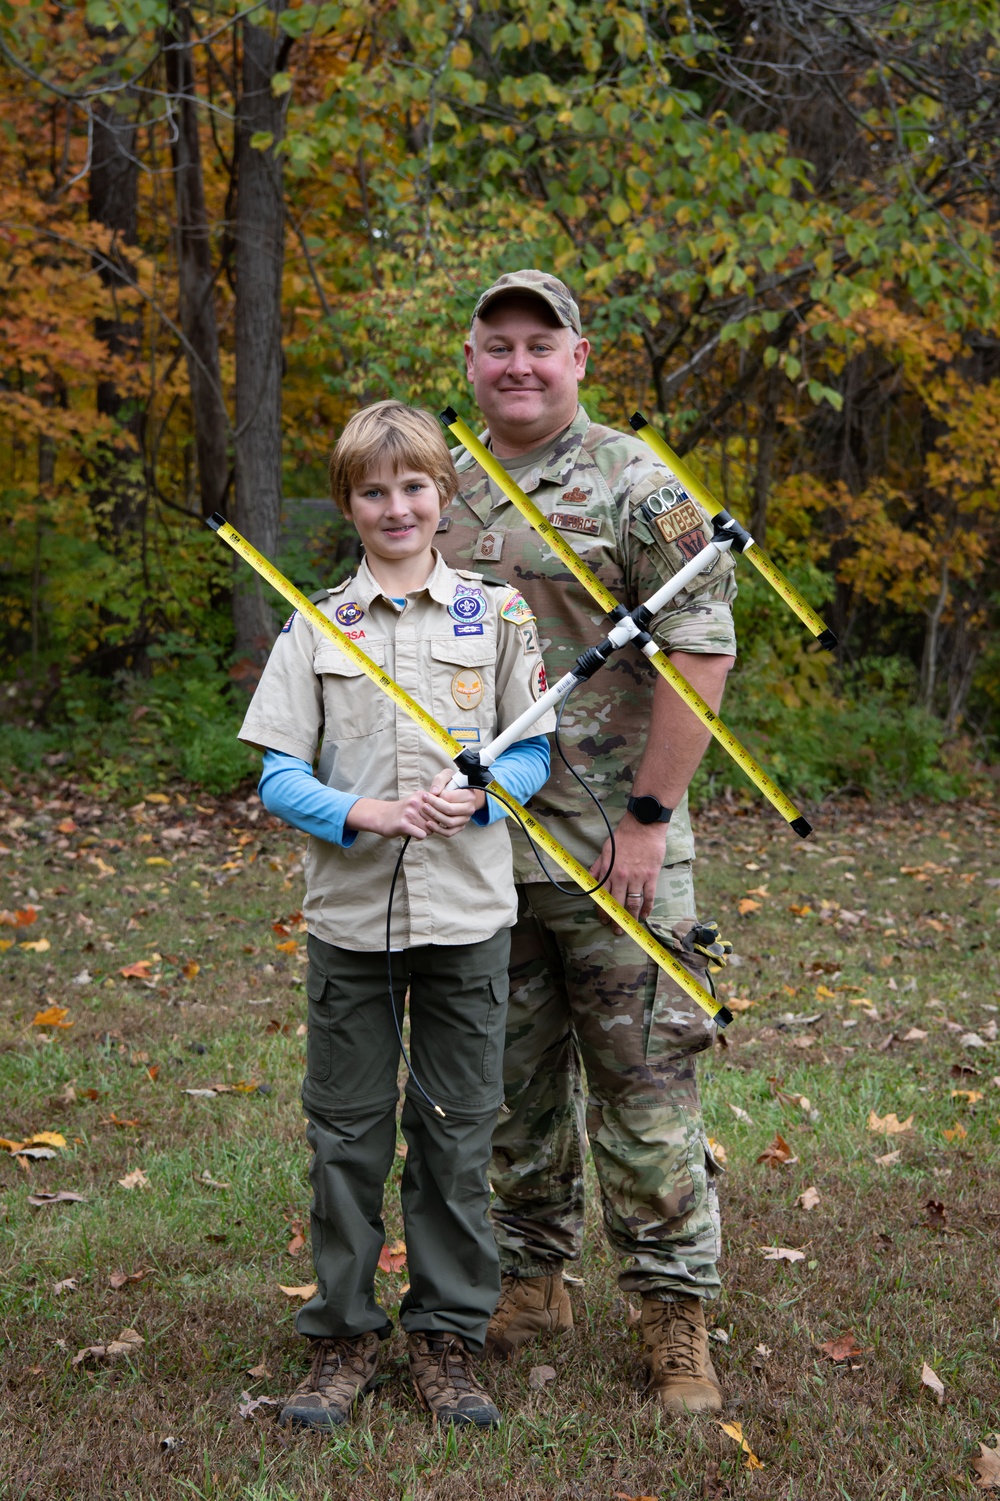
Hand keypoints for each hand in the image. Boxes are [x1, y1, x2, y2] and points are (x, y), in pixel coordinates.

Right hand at [347, 792, 433, 839]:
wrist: (380, 816)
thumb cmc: (402, 811)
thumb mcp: (417, 801)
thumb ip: (432, 804)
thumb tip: (448, 815)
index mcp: (422, 795)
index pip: (441, 810)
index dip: (438, 817)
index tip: (432, 819)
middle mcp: (416, 802)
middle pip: (436, 821)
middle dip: (431, 826)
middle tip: (420, 824)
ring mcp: (409, 813)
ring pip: (429, 829)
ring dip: (424, 832)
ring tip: (414, 827)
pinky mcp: (404, 824)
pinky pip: (422, 835)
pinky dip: (419, 836)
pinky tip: (412, 832)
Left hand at [423, 767, 485, 837]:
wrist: (459, 793)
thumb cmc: (452, 783)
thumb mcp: (447, 776)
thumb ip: (440, 780)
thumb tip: (434, 792)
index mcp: (469, 795)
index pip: (450, 798)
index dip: (436, 797)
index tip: (426, 795)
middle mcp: (470, 808)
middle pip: (450, 810)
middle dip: (434, 807)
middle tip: (423, 804)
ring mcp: (465, 819)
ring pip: (449, 822)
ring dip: (435, 817)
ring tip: (424, 811)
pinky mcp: (459, 827)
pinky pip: (449, 833)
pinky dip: (438, 830)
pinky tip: (428, 824)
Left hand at [588, 815, 668, 933]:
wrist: (643, 826)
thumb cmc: (623, 837)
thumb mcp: (605, 850)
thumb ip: (597, 868)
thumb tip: (588, 880)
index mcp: (608, 871)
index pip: (602, 896)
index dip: (603, 910)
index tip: (603, 919)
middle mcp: (621, 877)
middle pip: (617, 904)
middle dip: (616, 920)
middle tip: (616, 930)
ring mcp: (637, 877)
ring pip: (633, 903)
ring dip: (631, 918)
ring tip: (630, 927)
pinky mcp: (651, 876)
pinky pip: (649, 896)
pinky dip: (647, 908)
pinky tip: (645, 916)